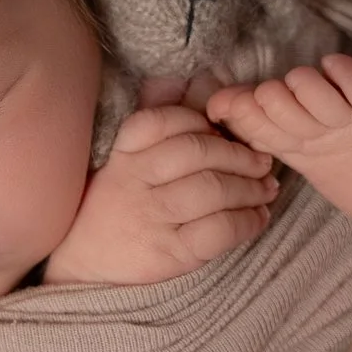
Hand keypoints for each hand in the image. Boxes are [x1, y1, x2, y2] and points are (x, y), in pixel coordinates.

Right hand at [43, 103, 280, 285]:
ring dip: (251, 187)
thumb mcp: (122, 164)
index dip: (201, 122)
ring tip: (267, 189)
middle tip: (262, 161)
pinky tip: (258, 218)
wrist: (84, 264)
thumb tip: (199, 87)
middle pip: (197, 152)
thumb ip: (156, 132)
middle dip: (240, 154)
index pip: (164, 121)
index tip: (221, 131)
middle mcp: (134, 182)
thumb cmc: (114, 208)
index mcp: (124, 154)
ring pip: (212, 189)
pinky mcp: (168, 254)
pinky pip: (218, 230)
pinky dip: (247, 222)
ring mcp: (151, 218)